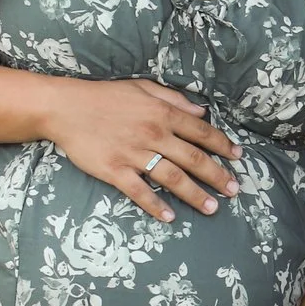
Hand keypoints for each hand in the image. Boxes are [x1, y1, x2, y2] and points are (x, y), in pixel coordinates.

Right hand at [42, 78, 243, 222]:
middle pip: (193, 159)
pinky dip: (155, 205)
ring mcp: (134, 154)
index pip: (201, 132)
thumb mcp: (143, 88)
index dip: (222, 145)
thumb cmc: (105, 96)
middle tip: (234, 190)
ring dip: (195, 195)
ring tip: (212, 207)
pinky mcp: (114, 171)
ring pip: (172, 178)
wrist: (66, 107)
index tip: (238, 157)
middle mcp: (153, 135)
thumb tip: (201, 112)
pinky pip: (139, 191)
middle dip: (217, 176)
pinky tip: (169, 217)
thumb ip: (174, 100)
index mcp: (163, 114)